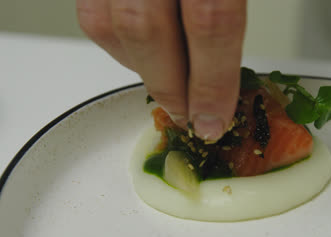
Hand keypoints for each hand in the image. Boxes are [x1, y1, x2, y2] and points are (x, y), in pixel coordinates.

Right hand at [77, 0, 245, 139]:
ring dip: (141, 70)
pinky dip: (117, 46)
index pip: (210, 21)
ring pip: (110, 25)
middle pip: (148, 29)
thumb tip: (226, 80)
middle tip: (187, 115)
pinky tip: (142, 54)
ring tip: (168, 85)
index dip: (212, 81)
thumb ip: (228, 17)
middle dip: (170, 88)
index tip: (213, 120)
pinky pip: (93, 14)